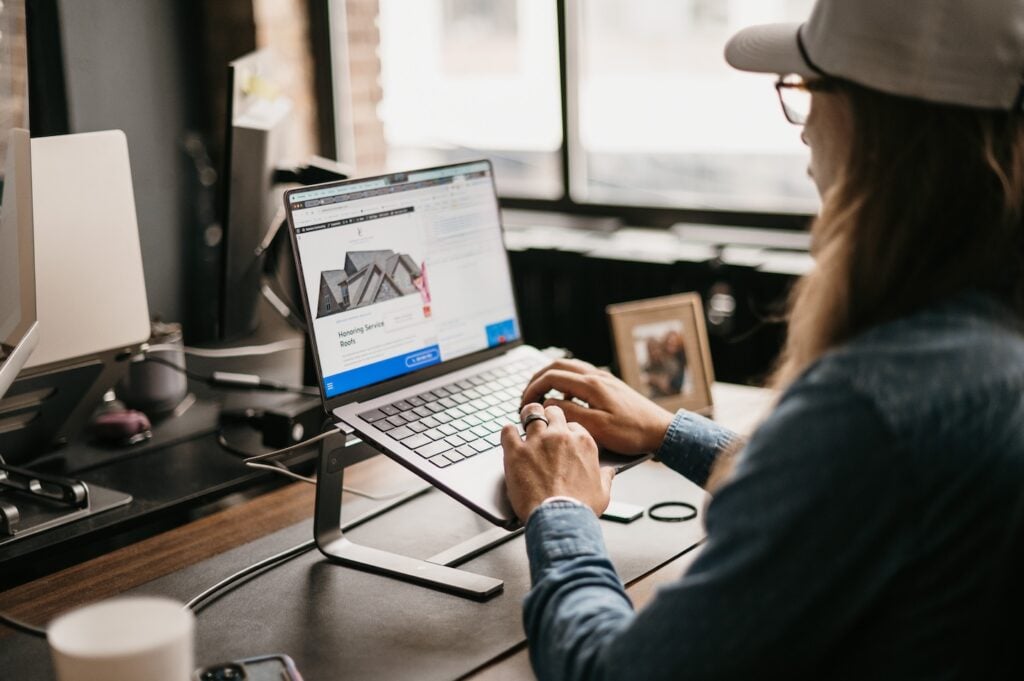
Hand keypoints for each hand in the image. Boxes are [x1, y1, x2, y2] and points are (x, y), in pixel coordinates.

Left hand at [501, 403, 613, 520]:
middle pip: (553, 412)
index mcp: (582, 442)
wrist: (559, 518)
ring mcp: (537, 442)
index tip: (560, 439)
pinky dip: (508, 432)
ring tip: (524, 422)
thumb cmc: (580, 507)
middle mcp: (560, 436)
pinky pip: (508, 430)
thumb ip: (605, 477)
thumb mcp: (602, 492)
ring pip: (531, 413)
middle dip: (547, 416)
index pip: (572, 425)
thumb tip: (609, 472)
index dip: (565, 431)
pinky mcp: (517, 451)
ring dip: (527, 417)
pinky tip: (509, 437)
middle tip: (542, 424)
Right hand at [520, 359, 674, 454]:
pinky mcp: (610, 385)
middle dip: (538, 379)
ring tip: (542, 397)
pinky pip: (581, 376)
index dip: (532, 389)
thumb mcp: (596, 428)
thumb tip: (547, 405)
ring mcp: (604, 379)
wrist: (661, 431)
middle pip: (558, 366)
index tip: (524, 404)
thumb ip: (569, 414)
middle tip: (527, 396)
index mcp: (591, 385)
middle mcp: (597, 376)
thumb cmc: (632, 433)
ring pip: (570, 368)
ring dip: (551, 379)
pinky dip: (566, 383)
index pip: (551, 376)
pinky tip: (567, 400)